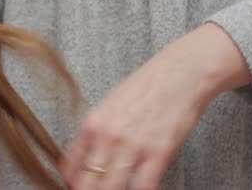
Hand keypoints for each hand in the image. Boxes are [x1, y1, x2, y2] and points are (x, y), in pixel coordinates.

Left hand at [60, 23, 251, 189]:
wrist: (180, 73)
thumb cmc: (146, 87)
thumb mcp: (109, 106)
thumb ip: (96, 131)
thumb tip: (86, 156)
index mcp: (93, 123)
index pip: (71, 165)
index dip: (71, 182)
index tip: (75, 186)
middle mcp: (108, 136)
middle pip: (87, 181)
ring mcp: (133, 145)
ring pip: (111, 188)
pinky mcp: (159, 152)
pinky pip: (143, 186)